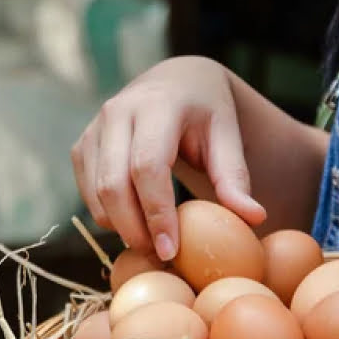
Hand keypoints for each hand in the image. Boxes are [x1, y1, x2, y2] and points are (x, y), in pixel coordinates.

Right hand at [71, 56, 267, 260]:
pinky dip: (108, 216)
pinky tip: (134, 223)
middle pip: (114, 185)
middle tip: (160, 256)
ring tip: (151, 242)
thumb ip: (235, 178)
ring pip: (97, 193)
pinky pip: (87, 192)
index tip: (171, 251)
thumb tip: (256, 219)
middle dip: (134, 229)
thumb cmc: (207, 113)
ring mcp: (94, 128)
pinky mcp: (82, 144)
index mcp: (157, 105)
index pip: (148, 166)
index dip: (156, 213)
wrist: (174, 82)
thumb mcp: (227, 136)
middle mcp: (117, 111)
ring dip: (120, 227)